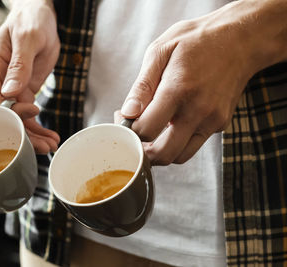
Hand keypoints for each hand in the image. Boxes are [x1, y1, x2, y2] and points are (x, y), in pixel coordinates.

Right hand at [0, 0, 59, 153]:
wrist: (42, 16)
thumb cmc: (31, 20)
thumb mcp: (27, 38)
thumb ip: (19, 65)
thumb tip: (9, 92)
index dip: (6, 113)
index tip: (28, 114)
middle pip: (4, 116)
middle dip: (22, 132)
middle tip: (42, 146)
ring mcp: (12, 88)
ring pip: (18, 119)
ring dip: (33, 135)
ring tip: (51, 146)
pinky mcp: (25, 91)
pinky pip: (29, 114)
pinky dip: (39, 127)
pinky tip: (50, 137)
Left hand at [115, 0, 286, 164]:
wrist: (240, 39)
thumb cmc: (196, 41)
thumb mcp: (160, 51)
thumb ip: (142, 86)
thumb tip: (128, 112)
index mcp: (178, 90)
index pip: (146, 130)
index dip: (128, 130)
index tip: (124, 119)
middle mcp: (198, 111)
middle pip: (163, 154)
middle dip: (142, 152)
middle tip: (134, 136)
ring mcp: (212, 120)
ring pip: (180, 156)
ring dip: (160, 151)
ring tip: (151, 131)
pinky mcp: (220, 124)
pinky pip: (194, 144)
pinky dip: (178, 142)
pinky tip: (172, 122)